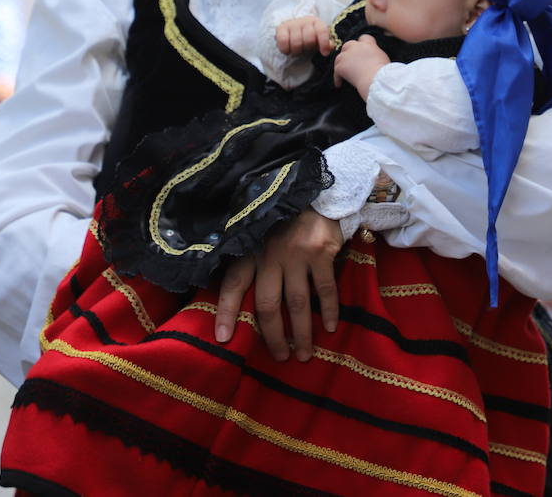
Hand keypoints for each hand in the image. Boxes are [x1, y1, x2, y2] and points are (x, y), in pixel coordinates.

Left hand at [214, 209, 343, 361]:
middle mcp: (270, 254)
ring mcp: (297, 253)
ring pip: (297, 303)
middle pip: (267, 304)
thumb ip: (251, 263)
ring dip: (301, 333)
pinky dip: (328, 311)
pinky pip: (325, 289)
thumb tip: (239, 303)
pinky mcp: (321, 252)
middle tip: (280, 358)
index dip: (225, 312)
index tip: (222, 339)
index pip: (233, 284)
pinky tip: (329, 328)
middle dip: (273, 336)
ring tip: (303, 354)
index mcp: (251, 250)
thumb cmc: (285, 223)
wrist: (318, 195)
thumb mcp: (260, 237)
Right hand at [276, 15, 332, 56]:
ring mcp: (292, 23)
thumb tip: (330, 46)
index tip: (324, 53)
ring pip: (296, 42)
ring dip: (297, 50)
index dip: (324, 42)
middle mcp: (305, 21)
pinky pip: (283, 41)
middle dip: (307, 48)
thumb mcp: (319, 40)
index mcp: (317, 22)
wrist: (292, 31)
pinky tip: (288, 50)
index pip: (322, 31)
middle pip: (309, 39)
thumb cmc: (308, 38)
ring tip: (297, 50)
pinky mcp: (281, 28)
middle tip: (305, 49)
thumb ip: (327, 44)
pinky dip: (285, 49)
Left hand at [333, 34, 389, 99]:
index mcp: (368, 44)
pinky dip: (337, 78)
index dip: (361, 43)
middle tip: (350, 62)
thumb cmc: (384, 72)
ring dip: (340, 64)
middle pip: (348, 45)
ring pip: (339, 57)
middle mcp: (356, 47)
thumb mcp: (383, 58)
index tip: (362, 50)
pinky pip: (336, 71)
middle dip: (348, 52)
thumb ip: (376, 54)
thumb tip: (374, 59)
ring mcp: (347, 56)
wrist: (376, 80)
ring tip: (343, 74)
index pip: (363, 38)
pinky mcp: (341, 66)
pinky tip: (339, 84)